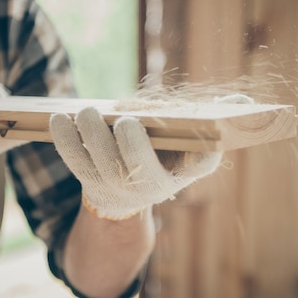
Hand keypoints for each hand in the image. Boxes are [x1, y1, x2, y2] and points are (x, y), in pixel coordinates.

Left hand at [49, 107, 222, 219]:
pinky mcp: (90, 182)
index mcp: (184, 171)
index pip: (202, 163)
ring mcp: (119, 187)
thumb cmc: (160, 154)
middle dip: (133, 146)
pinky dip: (65, 140)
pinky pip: (75, 161)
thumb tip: (239, 103)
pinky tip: (59, 119)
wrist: (125, 193)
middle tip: (125, 121)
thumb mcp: (186, 141)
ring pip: (104, 166)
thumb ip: (204, 119)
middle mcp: (153, 185)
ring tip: (86, 112)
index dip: (204, 153)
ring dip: (93, 138)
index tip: (202, 139)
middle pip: (142, 169)